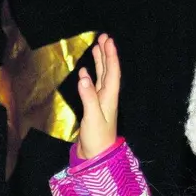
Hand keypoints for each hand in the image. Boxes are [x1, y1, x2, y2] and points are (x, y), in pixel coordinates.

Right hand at [74, 33, 120, 159]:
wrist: (96, 157)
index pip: (112, 72)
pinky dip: (89, 77)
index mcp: (109, 97)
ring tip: (96, 48)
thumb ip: (88, 97)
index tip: (107, 40)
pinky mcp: (92, 108)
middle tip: (103, 38)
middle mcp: (107, 97)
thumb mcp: (92, 117)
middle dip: (106, 54)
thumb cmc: (97, 139)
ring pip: (101, 77)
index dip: (110, 55)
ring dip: (99, 63)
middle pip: (108, 71)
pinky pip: (92, 88)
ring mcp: (100, 102)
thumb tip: (84, 77)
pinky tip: (84, 72)